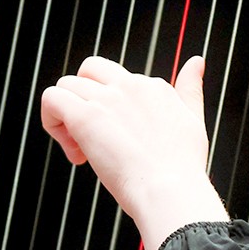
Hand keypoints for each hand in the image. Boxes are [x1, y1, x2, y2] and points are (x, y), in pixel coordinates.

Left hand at [41, 55, 228, 249]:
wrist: (170, 188)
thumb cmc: (182, 165)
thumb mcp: (193, 118)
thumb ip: (191, 88)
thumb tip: (196, 61)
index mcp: (153, 87)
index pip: (118, 80)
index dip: (113, 110)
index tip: (118, 140)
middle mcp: (129, 85)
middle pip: (90, 69)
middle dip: (83, 96)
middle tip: (89, 135)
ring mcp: (106, 99)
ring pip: (67, 84)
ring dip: (65, 113)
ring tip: (79, 147)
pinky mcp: (85, 117)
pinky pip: (52, 98)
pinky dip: (51, 120)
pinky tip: (71, 148)